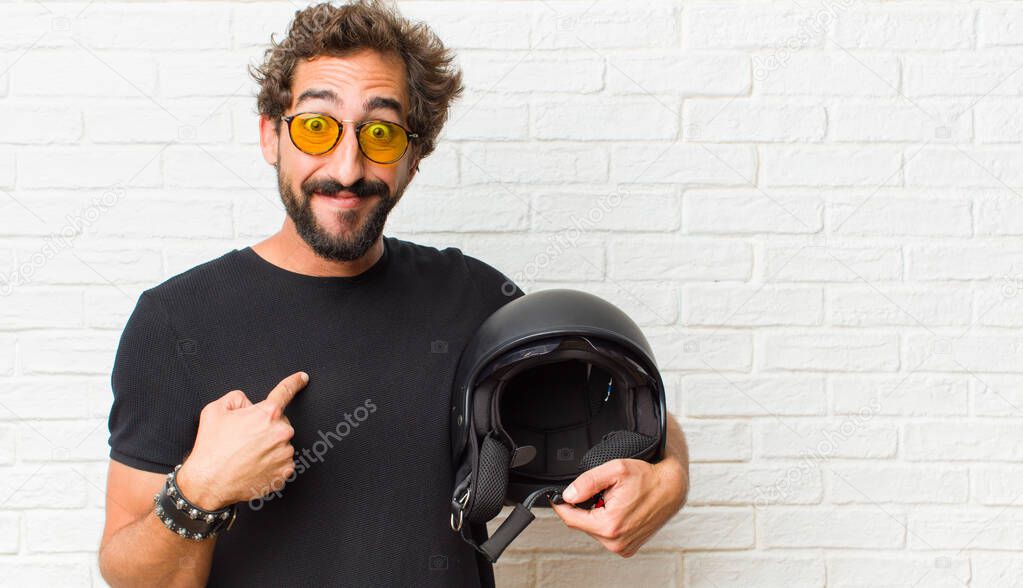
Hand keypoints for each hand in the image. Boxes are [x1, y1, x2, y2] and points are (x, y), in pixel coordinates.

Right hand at [176, 371, 308, 509]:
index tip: (303, 378)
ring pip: (281, 444)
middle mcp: (281, 433)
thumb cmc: (211, 447)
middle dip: (266, 427)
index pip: (285, 392)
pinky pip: (282, 463)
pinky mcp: (285, 473)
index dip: (294, 382)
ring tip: (247, 456)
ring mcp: (285, 454)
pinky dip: (271, 464)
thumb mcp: (215, 410)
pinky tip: (254, 467)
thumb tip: (249, 403)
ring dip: (269, 447)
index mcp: (267, 414)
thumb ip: (237, 398)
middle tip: (245, 439)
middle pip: (280, 423)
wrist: (208, 482)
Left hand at [551, 456, 687, 557]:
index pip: (571, 519)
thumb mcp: (615, 470)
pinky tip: (621, 509)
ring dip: (598, 514)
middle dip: (586, 507)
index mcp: (610, 525)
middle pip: (583, 524)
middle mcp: (616, 542)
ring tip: (615, 500)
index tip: (555, 497)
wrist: (672, 488)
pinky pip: (607, 535)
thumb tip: (568, 494)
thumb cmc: (648, 479)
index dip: (561, 505)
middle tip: (603, 492)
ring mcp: (623, 547)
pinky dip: (608, 522)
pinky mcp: (628, 548)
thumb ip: (588, 482)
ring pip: (595, 529)